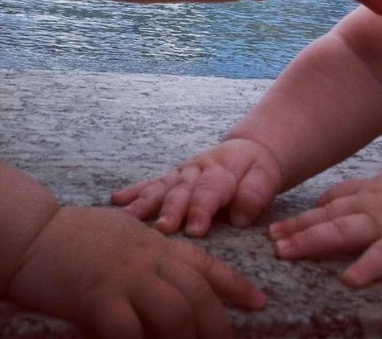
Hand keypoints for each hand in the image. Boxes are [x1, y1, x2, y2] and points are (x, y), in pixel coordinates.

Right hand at [9, 206, 265, 338]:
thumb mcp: (125, 235)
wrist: (34, 234)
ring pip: (176, 314)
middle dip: (218, 327)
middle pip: (198, 294)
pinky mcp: (98, 298)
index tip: (259, 302)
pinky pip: (130, 333)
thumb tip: (172, 284)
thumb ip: (151, 256)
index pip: (205, 263)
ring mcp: (125, 277)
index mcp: (156, 243)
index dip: (236, 285)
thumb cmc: (76, 237)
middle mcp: (148, 258)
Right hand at [111, 139, 282, 237]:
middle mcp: (197, 171)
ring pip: (162, 187)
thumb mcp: (265, 178)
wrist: (249, 151)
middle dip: (171, 209)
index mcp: (221, 171)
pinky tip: (116, 200)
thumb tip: (240, 216)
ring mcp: (181, 174)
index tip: (196, 229)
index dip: (202, 208)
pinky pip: (151, 184)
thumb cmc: (256, 172)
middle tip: (162, 229)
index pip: (210, 190)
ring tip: (130, 218)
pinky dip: (134, 191)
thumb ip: (255, 193)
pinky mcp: (171, 178)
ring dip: (146, 203)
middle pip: (182, 190)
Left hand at [269, 168, 381, 287]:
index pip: (334, 198)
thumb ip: (370, 191)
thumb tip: (341, 198)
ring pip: (343, 231)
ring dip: (312, 241)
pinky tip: (348, 281)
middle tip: (271, 239)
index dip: (307, 211)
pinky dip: (365, 268)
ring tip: (287, 252)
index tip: (284, 221)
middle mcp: (374, 205)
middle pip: (328, 215)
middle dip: (297, 227)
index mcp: (373, 191)